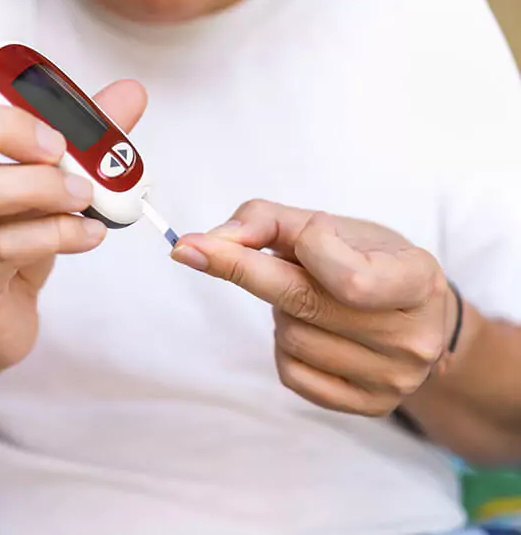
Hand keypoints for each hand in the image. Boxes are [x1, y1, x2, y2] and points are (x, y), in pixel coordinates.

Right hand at [0, 57, 146, 384]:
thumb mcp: (40, 182)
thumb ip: (80, 136)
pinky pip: (3, 249)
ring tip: (84, 191)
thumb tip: (130, 94)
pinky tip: (90, 232)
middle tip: (57, 144)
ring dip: (36, 185)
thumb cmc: (7, 242)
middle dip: (1, 126)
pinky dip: (57, 232)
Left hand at [171, 200, 455, 416]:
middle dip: (256, 272)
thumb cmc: (367, 259)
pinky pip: (292, 374)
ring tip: (306, 297)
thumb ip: (267, 221)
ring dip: (279, 311)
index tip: (230, 236)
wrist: (417, 315)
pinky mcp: (371, 406)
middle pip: (302, 304)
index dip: (298, 249)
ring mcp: (395, 379)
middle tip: (218, 253)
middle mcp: (414, 337)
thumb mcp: (330, 225)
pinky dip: (284, 347)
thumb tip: (210, 242)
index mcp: (417, 279)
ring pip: (291, 338)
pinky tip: (309, 329)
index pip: (348, 277)